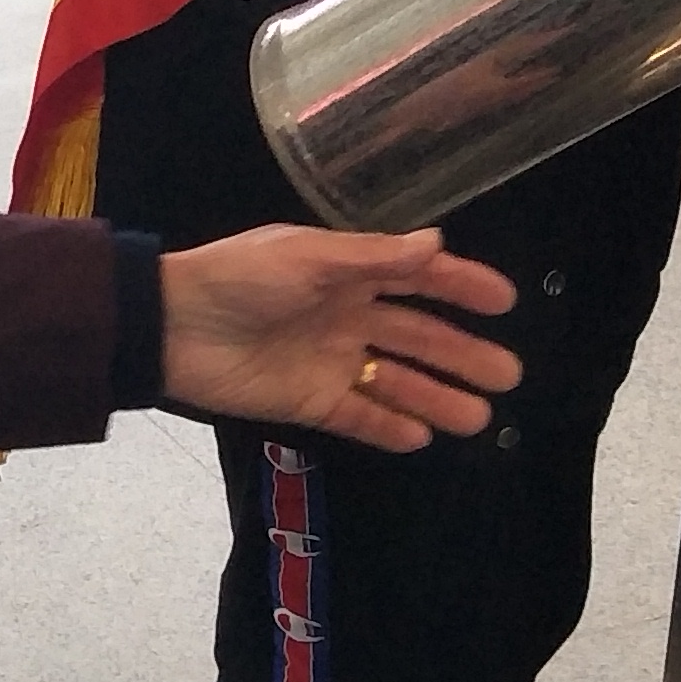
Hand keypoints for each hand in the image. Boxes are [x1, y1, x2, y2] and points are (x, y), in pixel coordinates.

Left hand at [158, 227, 522, 447]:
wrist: (169, 326)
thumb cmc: (239, 279)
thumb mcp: (308, 257)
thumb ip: (374, 258)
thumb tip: (437, 244)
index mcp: (347, 271)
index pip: (418, 278)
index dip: (462, 287)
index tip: (505, 301)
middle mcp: (347, 316)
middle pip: (418, 337)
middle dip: (463, 355)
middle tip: (510, 376)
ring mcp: (329, 361)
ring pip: (396, 382)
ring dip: (437, 398)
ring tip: (481, 419)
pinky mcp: (308, 402)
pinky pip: (358, 417)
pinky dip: (389, 427)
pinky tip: (423, 438)